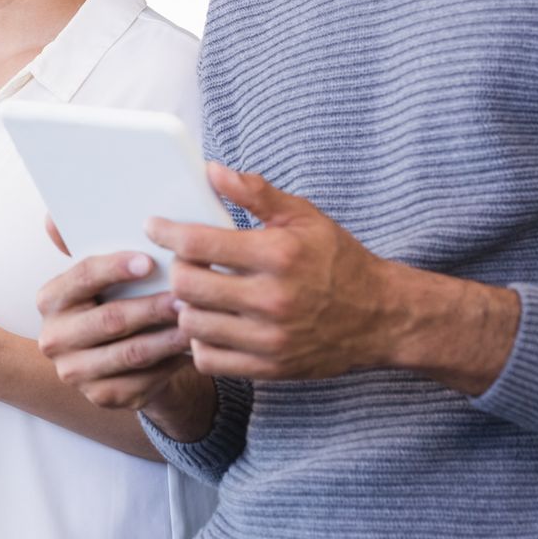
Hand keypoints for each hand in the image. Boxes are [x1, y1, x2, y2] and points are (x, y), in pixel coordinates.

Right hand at [35, 248, 211, 439]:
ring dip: (168, 337)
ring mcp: (76, 372)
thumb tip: (53, 217)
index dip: (116, 268)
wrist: (118, 359)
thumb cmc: (111, 302)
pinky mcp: (102, 397)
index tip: (149, 261)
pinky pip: (142, 381)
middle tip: (185, 297)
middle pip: (110, 319)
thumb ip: (82, 244)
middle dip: (151, 307)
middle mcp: (54, 338)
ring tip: (195, 322)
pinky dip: (171, 364)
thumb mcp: (99, 276)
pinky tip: (191, 349)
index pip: (82, 277)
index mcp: (49, 299)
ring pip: (131, 353)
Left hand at [148, 165, 401, 380]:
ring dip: (186, 306)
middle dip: (177, 269)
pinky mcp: (270, 368)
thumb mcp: (303, 216)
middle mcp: (273, 299)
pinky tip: (211, 324)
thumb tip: (212, 170)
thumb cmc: (338, 259)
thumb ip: (256, 192)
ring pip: (192, 324)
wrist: (382, 317)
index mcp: (278, 255)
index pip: (199, 243)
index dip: (167, 232)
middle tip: (184, 263)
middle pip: (187, 285)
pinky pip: (208, 359)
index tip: (155, 226)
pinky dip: (201, 341)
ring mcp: (270, 339)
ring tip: (197, 294)